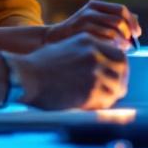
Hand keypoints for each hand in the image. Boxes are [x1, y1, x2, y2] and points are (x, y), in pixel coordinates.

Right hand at [13, 35, 128, 109]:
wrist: (25, 77)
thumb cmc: (41, 65)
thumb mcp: (68, 47)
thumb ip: (89, 52)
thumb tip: (106, 65)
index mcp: (89, 42)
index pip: (118, 54)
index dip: (120, 67)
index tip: (117, 75)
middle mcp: (94, 55)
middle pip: (122, 69)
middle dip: (121, 81)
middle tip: (116, 90)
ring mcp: (93, 73)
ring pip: (117, 86)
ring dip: (112, 95)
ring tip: (101, 99)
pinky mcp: (90, 92)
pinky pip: (106, 101)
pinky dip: (103, 105)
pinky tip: (92, 105)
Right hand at [46, 0, 139, 49]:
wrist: (54, 39)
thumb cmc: (79, 34)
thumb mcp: (95, 23)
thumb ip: (113, 22)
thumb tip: (136, 26)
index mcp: (96, 5)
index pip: (121, 10)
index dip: (132, 22)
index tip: (136, 34)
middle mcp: (90, 10)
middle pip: (118, 20)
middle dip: (127, 34)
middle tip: (128, 44)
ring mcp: (84, 21)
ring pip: (112, 31)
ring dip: (120, 42)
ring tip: (120, 49)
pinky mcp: (80, 32)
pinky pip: (102, 40)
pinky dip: (110, 46)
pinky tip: (108, 51)